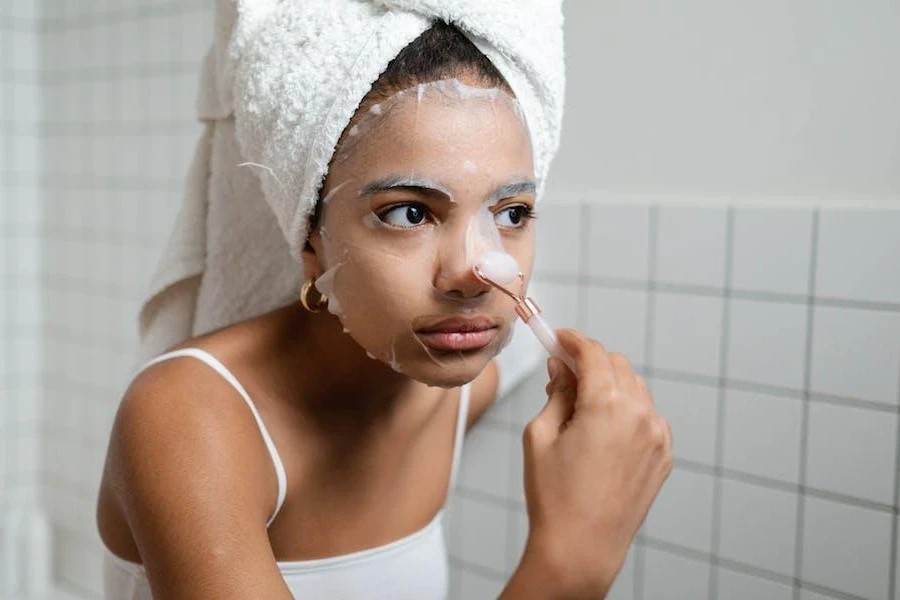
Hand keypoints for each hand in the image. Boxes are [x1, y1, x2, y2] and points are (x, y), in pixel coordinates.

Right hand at [520, 329, 672, 597]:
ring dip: (610, 385)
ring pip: (635, 388)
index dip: (572, 340)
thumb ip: (556, 392)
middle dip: (590, 362)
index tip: (558, 338)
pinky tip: (603, 430)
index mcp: (606, 405)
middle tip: (563, 372)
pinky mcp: (663, 455)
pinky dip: (627, 410)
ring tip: (581, 407)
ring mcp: (657, 436)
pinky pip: (647, 416)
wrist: (582, 547)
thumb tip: (562, 368)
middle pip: (616, 365)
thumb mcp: (540, 435)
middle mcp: (639, 414)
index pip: (592, 352)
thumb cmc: (555, 497)